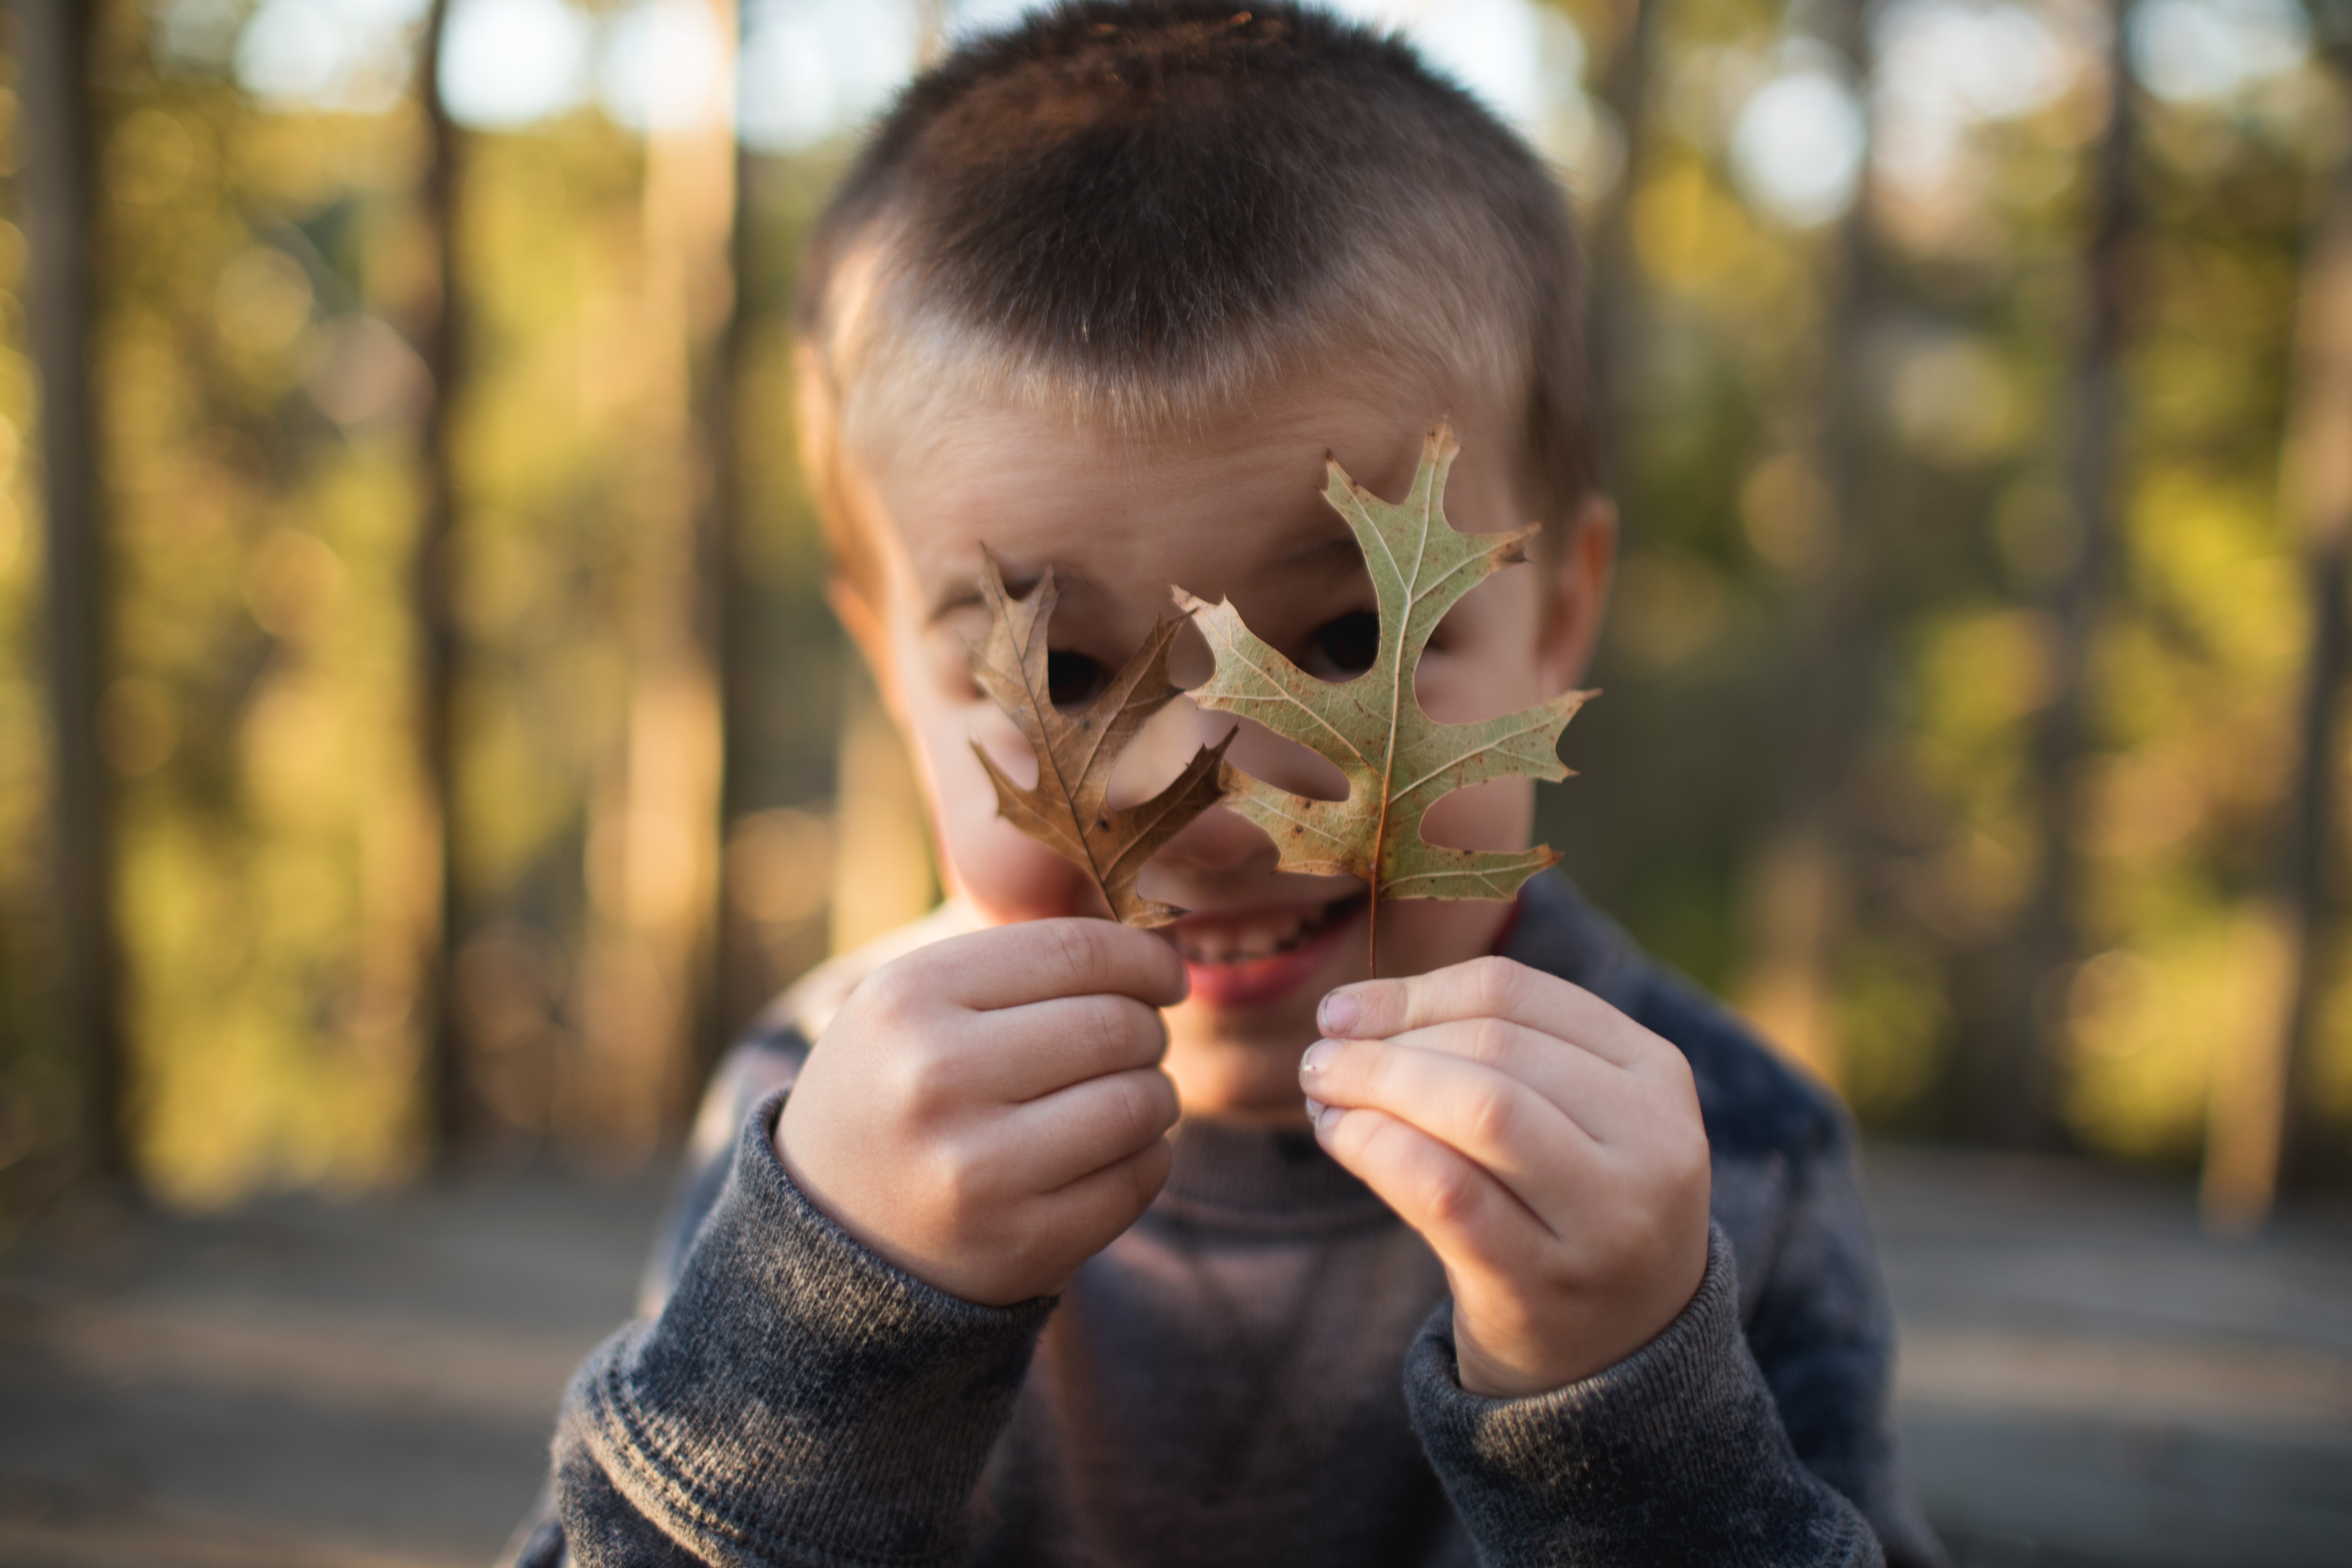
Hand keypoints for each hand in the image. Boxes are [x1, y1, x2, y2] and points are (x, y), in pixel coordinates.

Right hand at [777, 919, 1186, 1305]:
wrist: (831, 1235)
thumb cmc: (897, 1093)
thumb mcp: (912, 1006)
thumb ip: (1016, 965)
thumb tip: (1151, 948)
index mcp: (908, 1000)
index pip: (1074, 951)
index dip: (1142, 957)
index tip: (1163, 973)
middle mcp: (937, 1079)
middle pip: (1117, 1025)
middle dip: (1147, 1029)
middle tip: (1137, 1042)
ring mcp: (981, 1170)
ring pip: (1140, 1101)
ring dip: (1154, 1094)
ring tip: (1126, 1097)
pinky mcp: (1026, 1242)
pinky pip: (1141, 1175)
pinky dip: (1147, 1155)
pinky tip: (1112, 1153)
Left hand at [1300, 956, 1709, 1396]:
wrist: (1618, 1351)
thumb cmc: (1565, 1205)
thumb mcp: (1567, 1114)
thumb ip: (1487, 1050)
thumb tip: (1350, 1012)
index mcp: (1656, 1074)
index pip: (1515, 993)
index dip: (1413, 993)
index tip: (1342, 1011)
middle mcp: (1652, 1141)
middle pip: (1491, 1049)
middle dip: (1385, 1045)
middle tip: (1320, 1058)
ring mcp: (1608, 1220)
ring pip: (1476, 1110)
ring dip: (1376, 1090)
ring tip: (1323, 1094)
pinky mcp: (1547, 1286)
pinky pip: (1445, 1191)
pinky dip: (1376, 1150)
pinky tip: (1340, 1140)